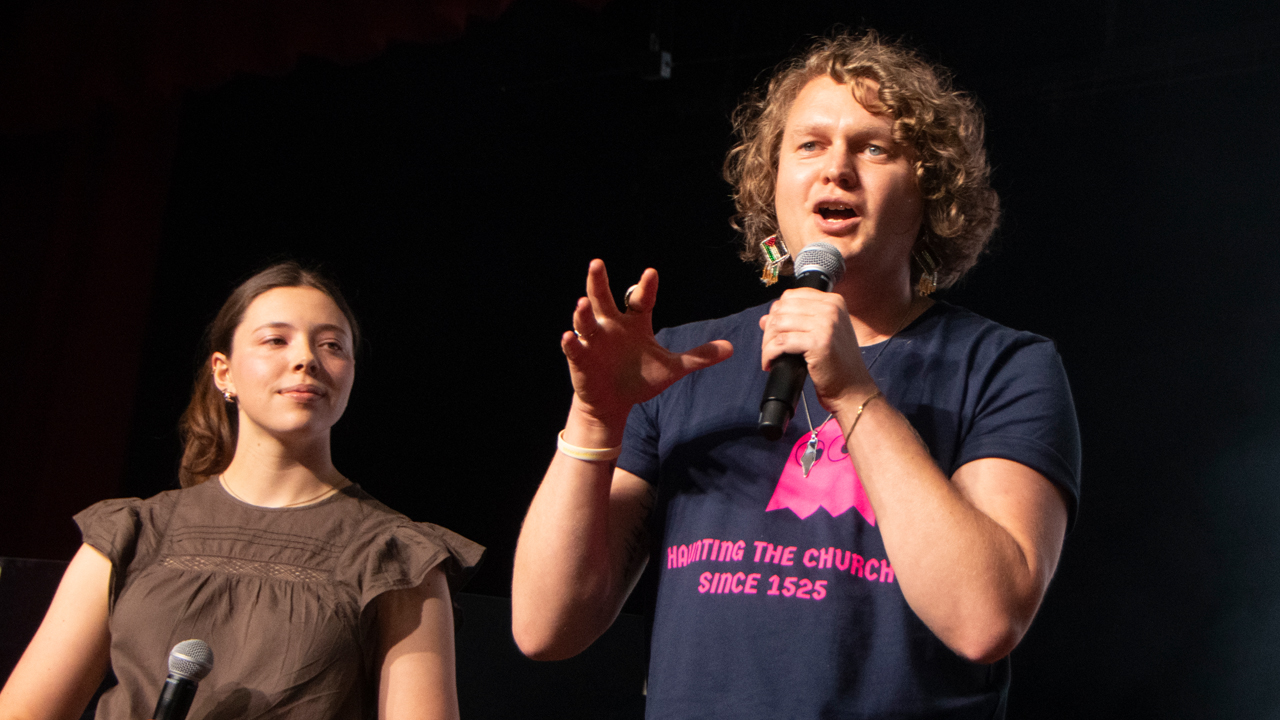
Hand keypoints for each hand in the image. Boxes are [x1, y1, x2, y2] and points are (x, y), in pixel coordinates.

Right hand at [562, 260, 732, 425]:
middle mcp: (612, 325)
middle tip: (597, 264)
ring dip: (582, 312)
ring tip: (582, 303)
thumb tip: (731, 348)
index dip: (646, 287)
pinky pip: (574, 348)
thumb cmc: (640, 379)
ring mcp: (594, 341)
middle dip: (599, 282)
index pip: (641, 299)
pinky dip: (571, 342)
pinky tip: (570, 336)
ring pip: (586, 321)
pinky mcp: (581, 358)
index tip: (651, 273)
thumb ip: (698, 356)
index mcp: (634, 322)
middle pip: (603, 299)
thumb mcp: (672, 368)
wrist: (614, 402)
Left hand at [758, 287, 873, 413]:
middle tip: (769, 347)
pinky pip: (781, 342)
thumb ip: (796, 322)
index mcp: (833, 301)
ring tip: (769, 356)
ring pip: (778, 324)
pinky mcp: (818, 342)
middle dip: (769, 330)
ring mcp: (826, 324)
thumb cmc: (836, 364)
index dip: (776, 313)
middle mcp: (831, 308)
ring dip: (767, 343)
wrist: (852, 388)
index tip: (774, 331)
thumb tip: (764, 319)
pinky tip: (770, 363)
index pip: (790, 296)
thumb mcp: (820, 335)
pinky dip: (769, 354)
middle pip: (781, 309)